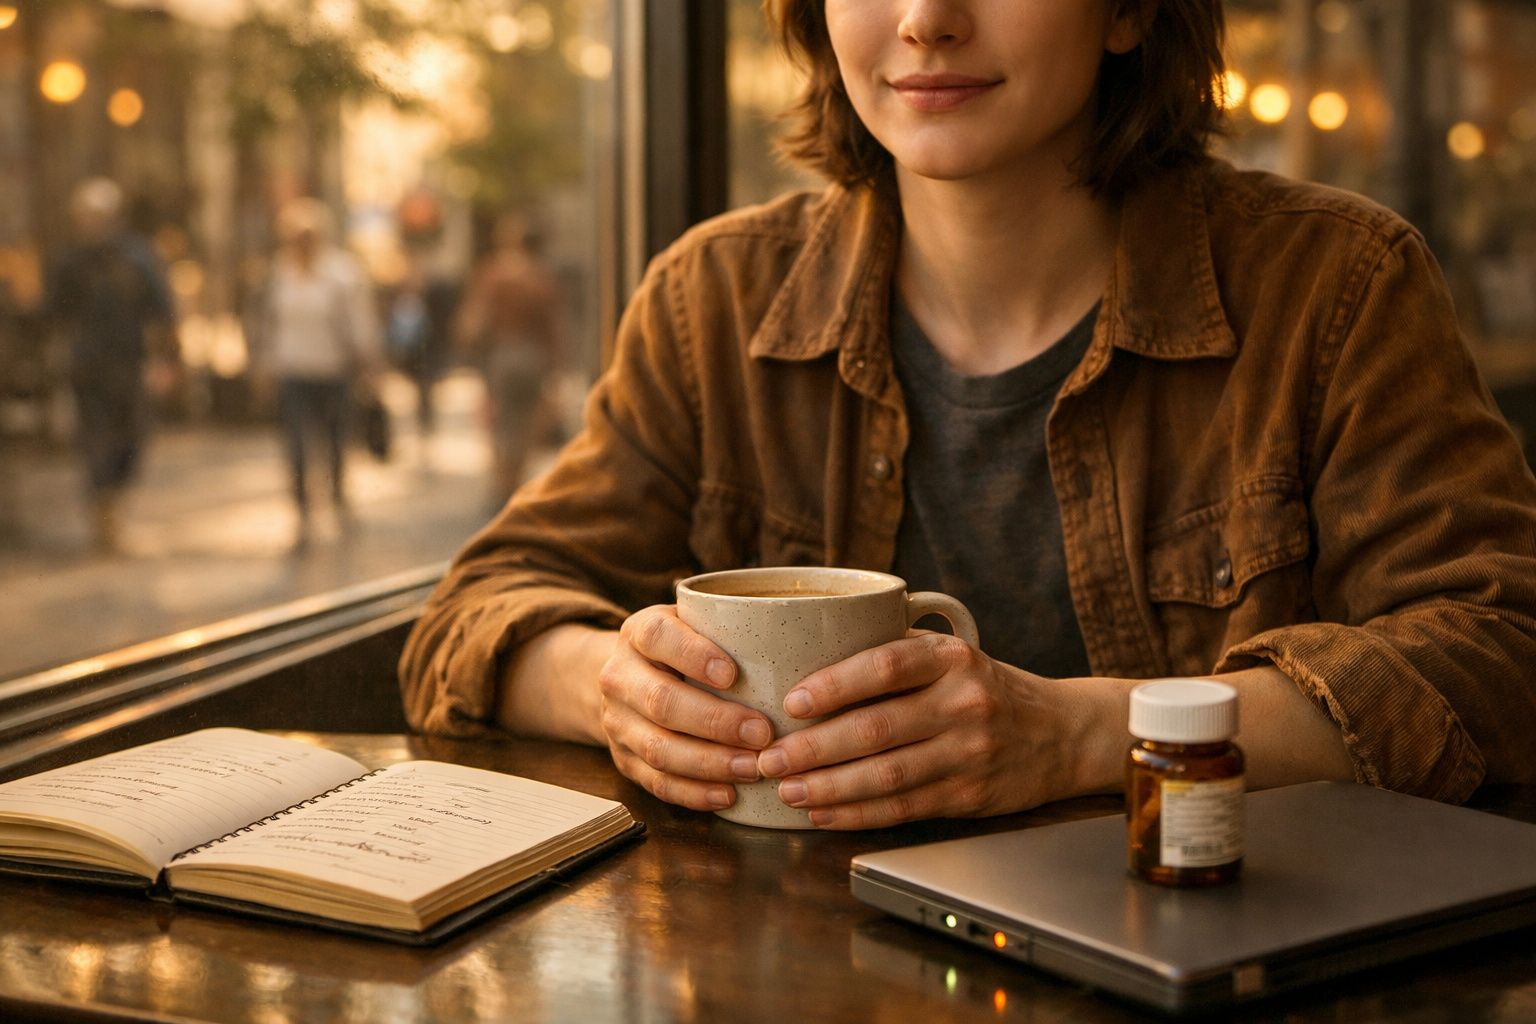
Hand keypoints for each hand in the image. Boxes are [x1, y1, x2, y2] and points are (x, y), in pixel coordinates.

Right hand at [597, 605, 775, 811]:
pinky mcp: (624, 760)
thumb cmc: (680, 647)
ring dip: (709, 764)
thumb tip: (803, 645)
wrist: (626, 676)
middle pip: (661, 702)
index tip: (732, 675)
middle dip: (715, 722)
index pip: (659, 637)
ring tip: (753, 768)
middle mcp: (620, 676)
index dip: (694, 655)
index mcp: (639, 632)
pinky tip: (729, 794)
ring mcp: (617, 722)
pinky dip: (694, 793)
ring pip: (658, 749)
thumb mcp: (694, 623)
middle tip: (763, 734)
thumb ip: (731, 630)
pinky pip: (656, 783)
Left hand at [754, 633, 1096, 828]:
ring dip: (828, 788)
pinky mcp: (970, 795)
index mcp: (952, 658)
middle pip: (876, 728)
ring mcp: (969, 753)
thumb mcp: (952, 655)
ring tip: (787, 791)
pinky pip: (903, 808)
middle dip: (814, 749)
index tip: (791, 703)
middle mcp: (963, 703)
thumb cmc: (987, 689)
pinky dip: (858, 814)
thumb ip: (894, 652)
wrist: (1063, 733)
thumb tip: (808, 653)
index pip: (886, 666)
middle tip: (770, 758)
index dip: (834, 685)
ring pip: (886, 776)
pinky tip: (824, 813)